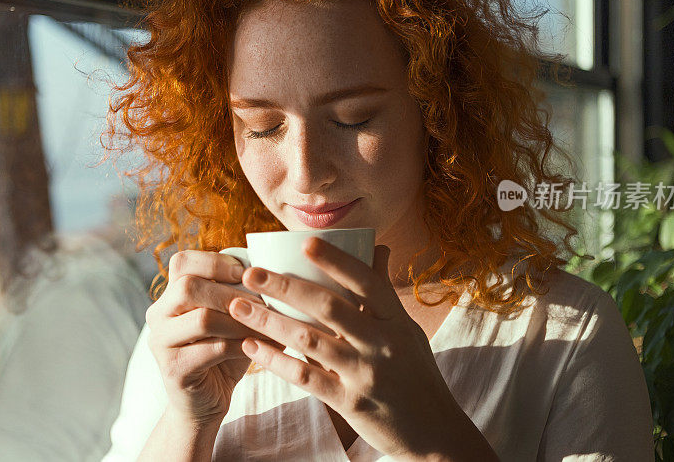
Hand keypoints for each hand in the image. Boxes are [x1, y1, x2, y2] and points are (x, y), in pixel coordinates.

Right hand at [145, 249, 286, 425]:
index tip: (246, 272)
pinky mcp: (173, 369)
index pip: (182, 262)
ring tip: (268, 326)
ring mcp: (161, 342)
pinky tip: (261, 347)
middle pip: (188, 287)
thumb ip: (238, 292)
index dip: (215, 262)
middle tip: (261, 302)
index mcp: (169, 295)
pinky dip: (242, 345)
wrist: (206, 402)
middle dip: (231, 293)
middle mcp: (158, 315)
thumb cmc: (224, 352)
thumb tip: (271, 269)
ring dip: (241, 321)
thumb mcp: (229, 316)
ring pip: (202, 318)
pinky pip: (213, 349)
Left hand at [226, 238, 462, 459]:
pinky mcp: (351, 403)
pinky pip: (306, 378)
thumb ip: (385, 291)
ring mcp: (365, 374)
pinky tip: (252, 348)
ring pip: (309, 341)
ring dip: (269, 321)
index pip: (366, 281)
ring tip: (238, 306)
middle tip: (251, 273)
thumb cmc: (416, 373)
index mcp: (396, 321)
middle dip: (285, 286)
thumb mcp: (407, 329)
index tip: (304, 241)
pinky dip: (276, 361)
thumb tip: (377, 247)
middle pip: (329, 307)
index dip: (337, 260)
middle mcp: (382, 344)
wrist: (435, 432)